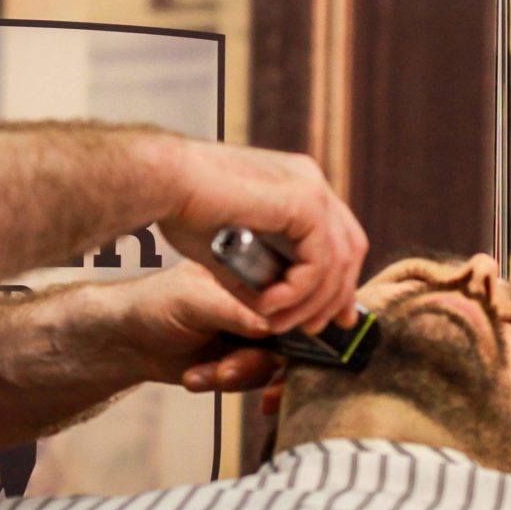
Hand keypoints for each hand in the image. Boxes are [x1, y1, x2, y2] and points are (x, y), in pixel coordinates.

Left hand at [112, 262, 283, 393]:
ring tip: (199, 374)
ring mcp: (248, 337)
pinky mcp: (238, 363)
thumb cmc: (154, 305)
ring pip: (266, 366)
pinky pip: (247, 382)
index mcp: (249, 279)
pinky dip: (219, 383)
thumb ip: (234, 311)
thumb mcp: (193, 300)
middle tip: (225, 370)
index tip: (270, 344)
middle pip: (284, 340)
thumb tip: (271, 325)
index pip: (285, 300)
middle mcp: (255, 307)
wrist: (128, 341)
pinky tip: (193, 377)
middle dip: (252, 361)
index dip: (287, 324)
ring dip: (233, 375)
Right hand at [155, 138, 369, 335]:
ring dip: (309, 302)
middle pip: (349, 248)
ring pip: (338, 261)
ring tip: (275, 323)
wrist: (161, 179)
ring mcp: (311, 187)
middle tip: (315, 330)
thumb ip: (262, 273)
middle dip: (336, 296)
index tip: (332, 317)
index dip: (338, 280)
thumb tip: (281, 312)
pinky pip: (319, 262)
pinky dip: (297, 292)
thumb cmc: (182, 208)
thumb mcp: (232, 250)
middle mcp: (311, 180)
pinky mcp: (304, 201)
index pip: (338, 236)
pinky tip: (267, 305)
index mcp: (298, 183)